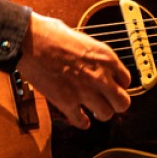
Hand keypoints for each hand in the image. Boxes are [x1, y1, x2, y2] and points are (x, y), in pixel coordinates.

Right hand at [17, 12, 130, 128]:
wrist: (30, 42)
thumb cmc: (50, 34)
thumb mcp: (81, 38)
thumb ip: (91, 54)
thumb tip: (90, 59)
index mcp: (105, 58)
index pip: (126, 80)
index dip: (119, 85)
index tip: (113, 87)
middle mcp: (100, 76)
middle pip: (122, 103)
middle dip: (116, 104)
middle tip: (109, 103)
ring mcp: (84, 91)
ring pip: (106, 114)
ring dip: (100, 114)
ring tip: (95, 112)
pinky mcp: (67, 102)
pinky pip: (81, 121)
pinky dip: (81, 122)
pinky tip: (82, 121)